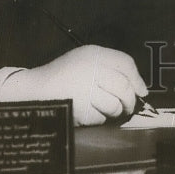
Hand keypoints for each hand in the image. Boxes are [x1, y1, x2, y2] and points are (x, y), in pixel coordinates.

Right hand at [1, 45, 147, 124]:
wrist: (33, 92)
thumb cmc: (61, 77)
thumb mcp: (83, 62)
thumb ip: (108, 68)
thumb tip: (138, 88)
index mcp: (92, 53)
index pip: (125, 63)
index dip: (137, 78)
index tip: (141, 91)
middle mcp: (90, 68)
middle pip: (123, 86)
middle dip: (130, 100)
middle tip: (129, 107)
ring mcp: (84, 88)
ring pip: (115, 104)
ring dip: (116, 112)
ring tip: (108, 111)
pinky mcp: (79, 108)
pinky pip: (100, 117)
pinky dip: (100, 119)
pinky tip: (90, 114)